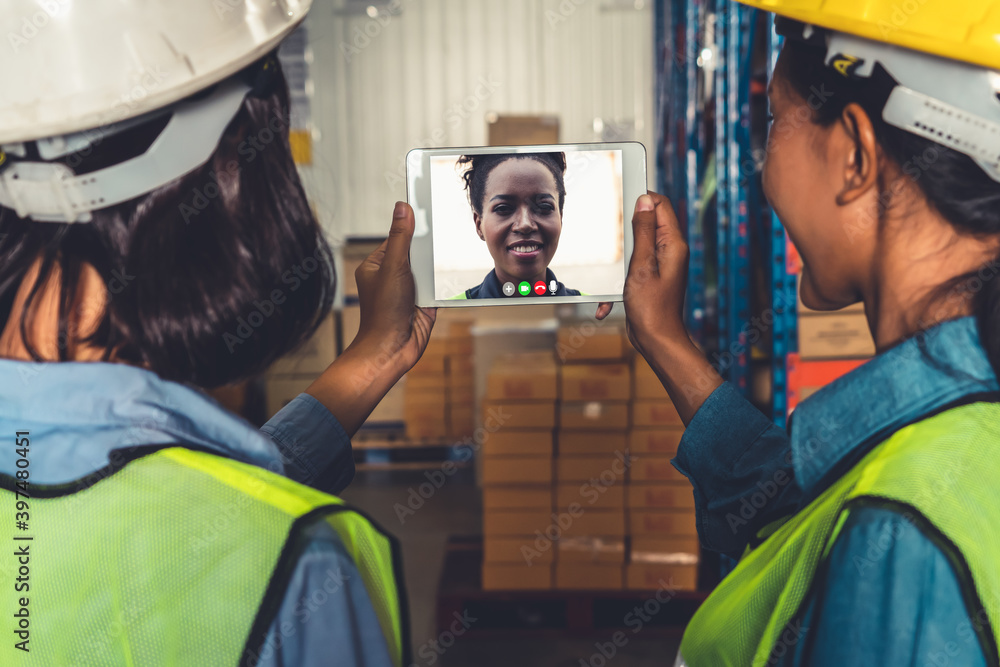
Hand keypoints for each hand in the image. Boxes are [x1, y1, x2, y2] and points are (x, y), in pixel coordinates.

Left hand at [307, 202, 435, 436]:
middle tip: (441, 231)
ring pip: (429, 268)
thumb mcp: (393, 267)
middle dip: (427, 247)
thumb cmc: (383, 313)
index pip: (397, 237)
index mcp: (377, 265)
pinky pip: (438, 286)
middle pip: (416, 251)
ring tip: (446, 256)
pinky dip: (444, 283)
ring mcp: (409, 290)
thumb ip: (401, 238)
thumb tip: (403, 207)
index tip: (426, 206)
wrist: (392, 349)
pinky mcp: (424, 302)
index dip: (411, 225)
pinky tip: (451, 276)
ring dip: (436, 267)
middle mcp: (393, 276)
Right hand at [598, 192, 718, 425]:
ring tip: (619, 280)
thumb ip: (643, 232)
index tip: (624, 205)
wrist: (656, 341)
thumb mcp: (642, 266)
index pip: (660, 206)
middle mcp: (670, 252)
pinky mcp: (650, 278)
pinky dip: (620, 282)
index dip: (642, 201)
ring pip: (636, 247)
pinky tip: (612, 301)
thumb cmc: (651, 308)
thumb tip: (645, 202)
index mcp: (673, 244)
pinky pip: (632, 269)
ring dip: (620, 263)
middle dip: (626, 235)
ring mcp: (660, 265)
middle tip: (620, 251)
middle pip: (647, 225)